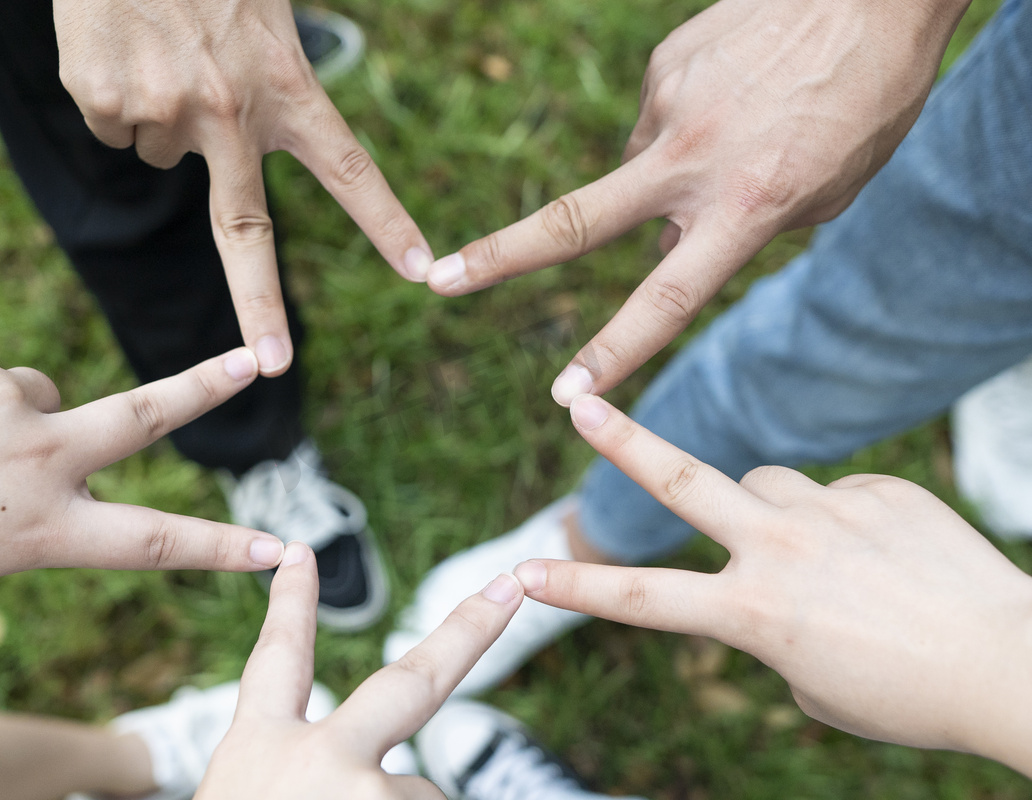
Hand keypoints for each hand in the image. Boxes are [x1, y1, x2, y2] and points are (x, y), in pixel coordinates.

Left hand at [0, 337, 284, 597]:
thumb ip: (37, 493)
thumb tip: (62, 416)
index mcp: (40, 528)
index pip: (152, 542)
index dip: (220, 548)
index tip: (279, 551)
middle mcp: (36, 461)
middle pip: (145, 415)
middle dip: (207, 386)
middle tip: (252, 359)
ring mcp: (0, 401)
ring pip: (36, 392)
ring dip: (4, 413)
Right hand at [54, 0, 433, 375]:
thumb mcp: (269, 10)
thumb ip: (276, 79)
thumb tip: (248, 137)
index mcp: (284, 85)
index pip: (350, 168)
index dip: (385, 222)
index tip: (421, 269)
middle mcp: (227, 111)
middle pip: (245, 233)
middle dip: (261, 307)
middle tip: (276, 364)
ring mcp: (163, 111)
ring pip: (165, 154)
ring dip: (167, 118)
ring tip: (165, 49)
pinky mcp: (105, 101)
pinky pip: (117, 127)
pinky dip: (120, 99)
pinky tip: (126, 50)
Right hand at [196, 543, 523, 798]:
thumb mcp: (250, 796)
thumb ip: (307, 775)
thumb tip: (388, 774)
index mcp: (259, 750)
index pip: (277, 661)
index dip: (291, 606)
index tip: (300, 554)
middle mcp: (320, 758)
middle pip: (413, 680)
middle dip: (469, 629)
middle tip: (513, 587)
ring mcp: (368, 790)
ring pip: (423, 797)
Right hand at [427, 0, 967, 403]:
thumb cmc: (866, 100)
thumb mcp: (828, 193)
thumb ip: (746, 232)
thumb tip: (663, 245)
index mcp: (747, 207)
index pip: (665, 298)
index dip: (613, 352)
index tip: (566, 393)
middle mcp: (694, 162)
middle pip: (574, 223)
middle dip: (498, 258)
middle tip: (437, 279)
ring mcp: (669, 107)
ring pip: (635, 171)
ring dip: (668, 177)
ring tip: (739, 138)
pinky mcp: (662, 68)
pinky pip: (656, 119)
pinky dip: (684, 126)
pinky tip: (732, 99)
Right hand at [515, 394, 1031, 775]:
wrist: (1012, 664)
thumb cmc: (907, 697)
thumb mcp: (812, 683)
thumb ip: (773, 619)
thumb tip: (774, 566)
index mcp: (755, 614)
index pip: (643, 598)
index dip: (575, 589)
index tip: (521, 574)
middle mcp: (782, 549)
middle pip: (684, 481)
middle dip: (623, 440)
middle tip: (580, 401)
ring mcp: (833, 511)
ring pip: (766, 482)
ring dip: (768, 510)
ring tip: (822, 555)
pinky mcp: (882, 488)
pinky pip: (840, 494)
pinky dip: (848, 523)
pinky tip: (892, 560)